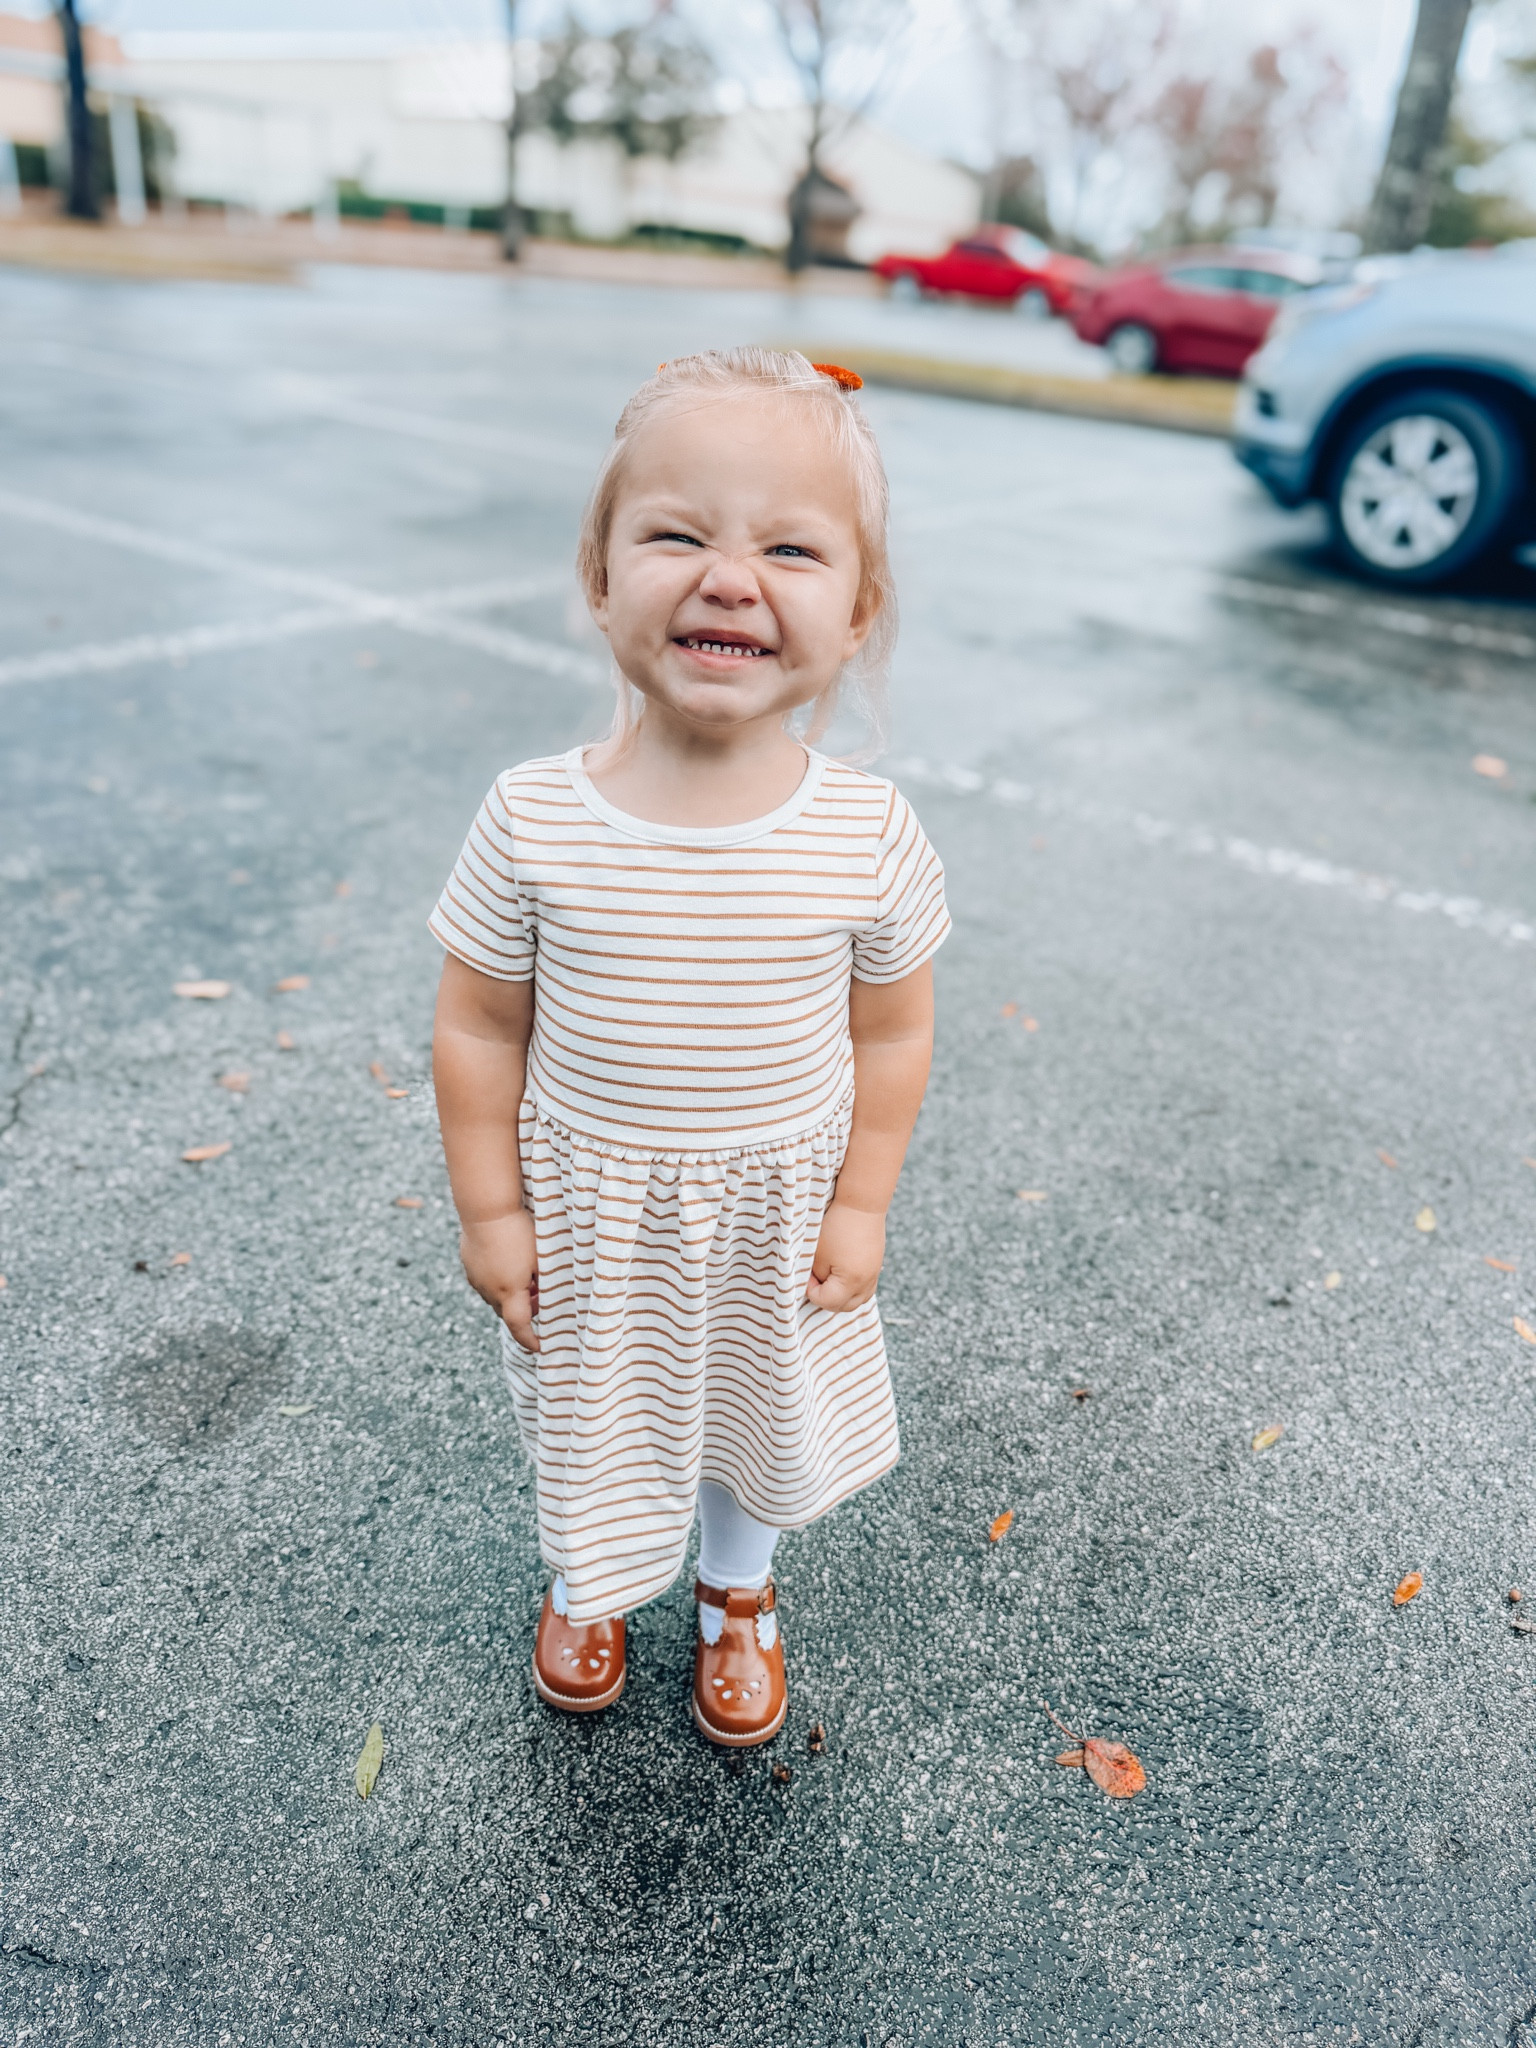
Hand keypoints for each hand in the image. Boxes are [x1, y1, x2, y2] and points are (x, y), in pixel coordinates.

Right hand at [459, 1209, 539, 1350]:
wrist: (486, 1209)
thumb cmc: (519, 1233)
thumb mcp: (540, 1259)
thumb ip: (543, 1282)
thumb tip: (543, 1295)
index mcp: (509, 1292)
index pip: (519, 1327)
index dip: (529, 1340)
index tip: (539, 1347)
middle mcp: (488, 1290)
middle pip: (506, 1313)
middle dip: (522, 1313)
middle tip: (539, 1298)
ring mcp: (475, 1278)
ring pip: (494, 1298)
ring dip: (510, 1296)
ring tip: (525, 1277)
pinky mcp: (468, 1265)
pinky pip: (484, 1282)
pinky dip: (498, 1282)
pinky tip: (508, 1263)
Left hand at [805, 1201, 885, 1313]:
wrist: (862, 1204)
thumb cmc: (837, 1226)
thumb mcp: (818, 1253)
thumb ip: (815, 1275)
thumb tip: (815, 1284)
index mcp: (850, 1281)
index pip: (827, 1302)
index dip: (812, 1291)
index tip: (807, 1274)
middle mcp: (865, 1283)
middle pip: (844, 1306)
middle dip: (826, 1299)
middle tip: (814, 1280)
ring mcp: (874, 1275)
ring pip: (857, 1300)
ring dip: (840, 1297)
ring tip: (827, 1281)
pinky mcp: (876, 1266)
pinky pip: (865, 1289)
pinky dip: (852, 1290)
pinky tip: (841, 1278)